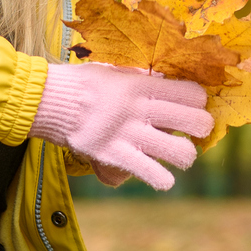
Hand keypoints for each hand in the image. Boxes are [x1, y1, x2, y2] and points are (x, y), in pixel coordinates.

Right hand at [30, 62, 212, 191]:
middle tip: (193, 132)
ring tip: (178, 155)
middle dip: (201, 129)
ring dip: (184, 156)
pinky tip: (163, 178)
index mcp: (142, 85)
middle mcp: (140, 109)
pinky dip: (161, 179)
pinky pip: (150, 173)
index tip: (193, 106)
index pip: (192, 94)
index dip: (198, 102)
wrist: (50, 100)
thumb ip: (141, 79)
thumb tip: (165, 80)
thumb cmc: (84, 84)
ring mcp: (128, 134)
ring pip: (179, 152)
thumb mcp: (116, 71)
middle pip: (195, 122)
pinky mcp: (114, 156)